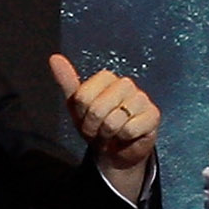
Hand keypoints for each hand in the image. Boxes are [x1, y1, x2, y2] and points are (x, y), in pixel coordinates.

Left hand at [48, 55, 160, 175]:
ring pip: (114, 121)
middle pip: (97, 109)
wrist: (116, 150)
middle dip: (93, 127)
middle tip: (99, 130)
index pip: (83, 97)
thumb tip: (54, 58)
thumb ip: (67, 82)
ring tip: (112, 134)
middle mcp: (126, 84)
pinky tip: (127, 136)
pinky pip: (129, 129)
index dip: (81, 115)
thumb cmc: (96, 125)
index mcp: (107, 78)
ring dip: (108, 135)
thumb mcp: (77, 106)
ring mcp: (142, 98)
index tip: (86, 120)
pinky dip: (124, 138)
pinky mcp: (153, 115)